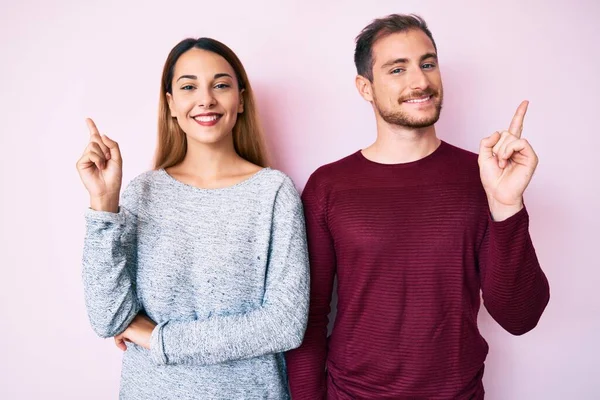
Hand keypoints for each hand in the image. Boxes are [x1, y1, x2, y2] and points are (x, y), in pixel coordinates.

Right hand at [76, 118, 122, 211]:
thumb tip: (102, 134)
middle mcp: (92, 153)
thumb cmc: (114, 176)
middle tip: (108, 159)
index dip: (92, 127)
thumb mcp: (118, 158)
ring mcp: (86, 158)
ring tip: (103, 166)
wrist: (108, 189)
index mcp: (101, 151)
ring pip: (94, 146)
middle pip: (97, 139)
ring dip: (102, 155)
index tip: (88, 119)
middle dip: (105, 148)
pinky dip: (98, 159)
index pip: (96, 137)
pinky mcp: (81, 163)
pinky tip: (99, 167)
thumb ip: (113, 145)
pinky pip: (90, 153)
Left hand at [114, 314, 156, 350]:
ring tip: (130, 343)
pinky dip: (119, 343)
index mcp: (139, 314)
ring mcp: (130, 322)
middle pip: (122, 324)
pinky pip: (117, 336)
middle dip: (124, 333)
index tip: (131, 337)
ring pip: (119, 330)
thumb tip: (129, 334)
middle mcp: (134, 316)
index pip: (127, 320)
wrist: (159, 339)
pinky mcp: (127, 330)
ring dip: (122, 338)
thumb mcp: (146, 328)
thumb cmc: (155, 336)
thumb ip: (138, 327)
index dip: (127, 328)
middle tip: (129, 340)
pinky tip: (124, 348)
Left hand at [479, 101, 537, 220]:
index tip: (525, 102)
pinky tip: (506, 161)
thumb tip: (498, 132)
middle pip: (505, 132)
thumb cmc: (491, 178)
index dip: (519, 114)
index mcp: (508, 146)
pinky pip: (520, 142)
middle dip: (496, 146)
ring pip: (511, 137)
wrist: (498, 193)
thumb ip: (486, 142)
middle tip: (497, 161)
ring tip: (502, 163)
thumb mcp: (482, 157)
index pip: (514, 127)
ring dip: (501, 150)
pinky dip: (509, 150)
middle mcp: (518, 147)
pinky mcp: (531, 157)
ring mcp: (525, 152)